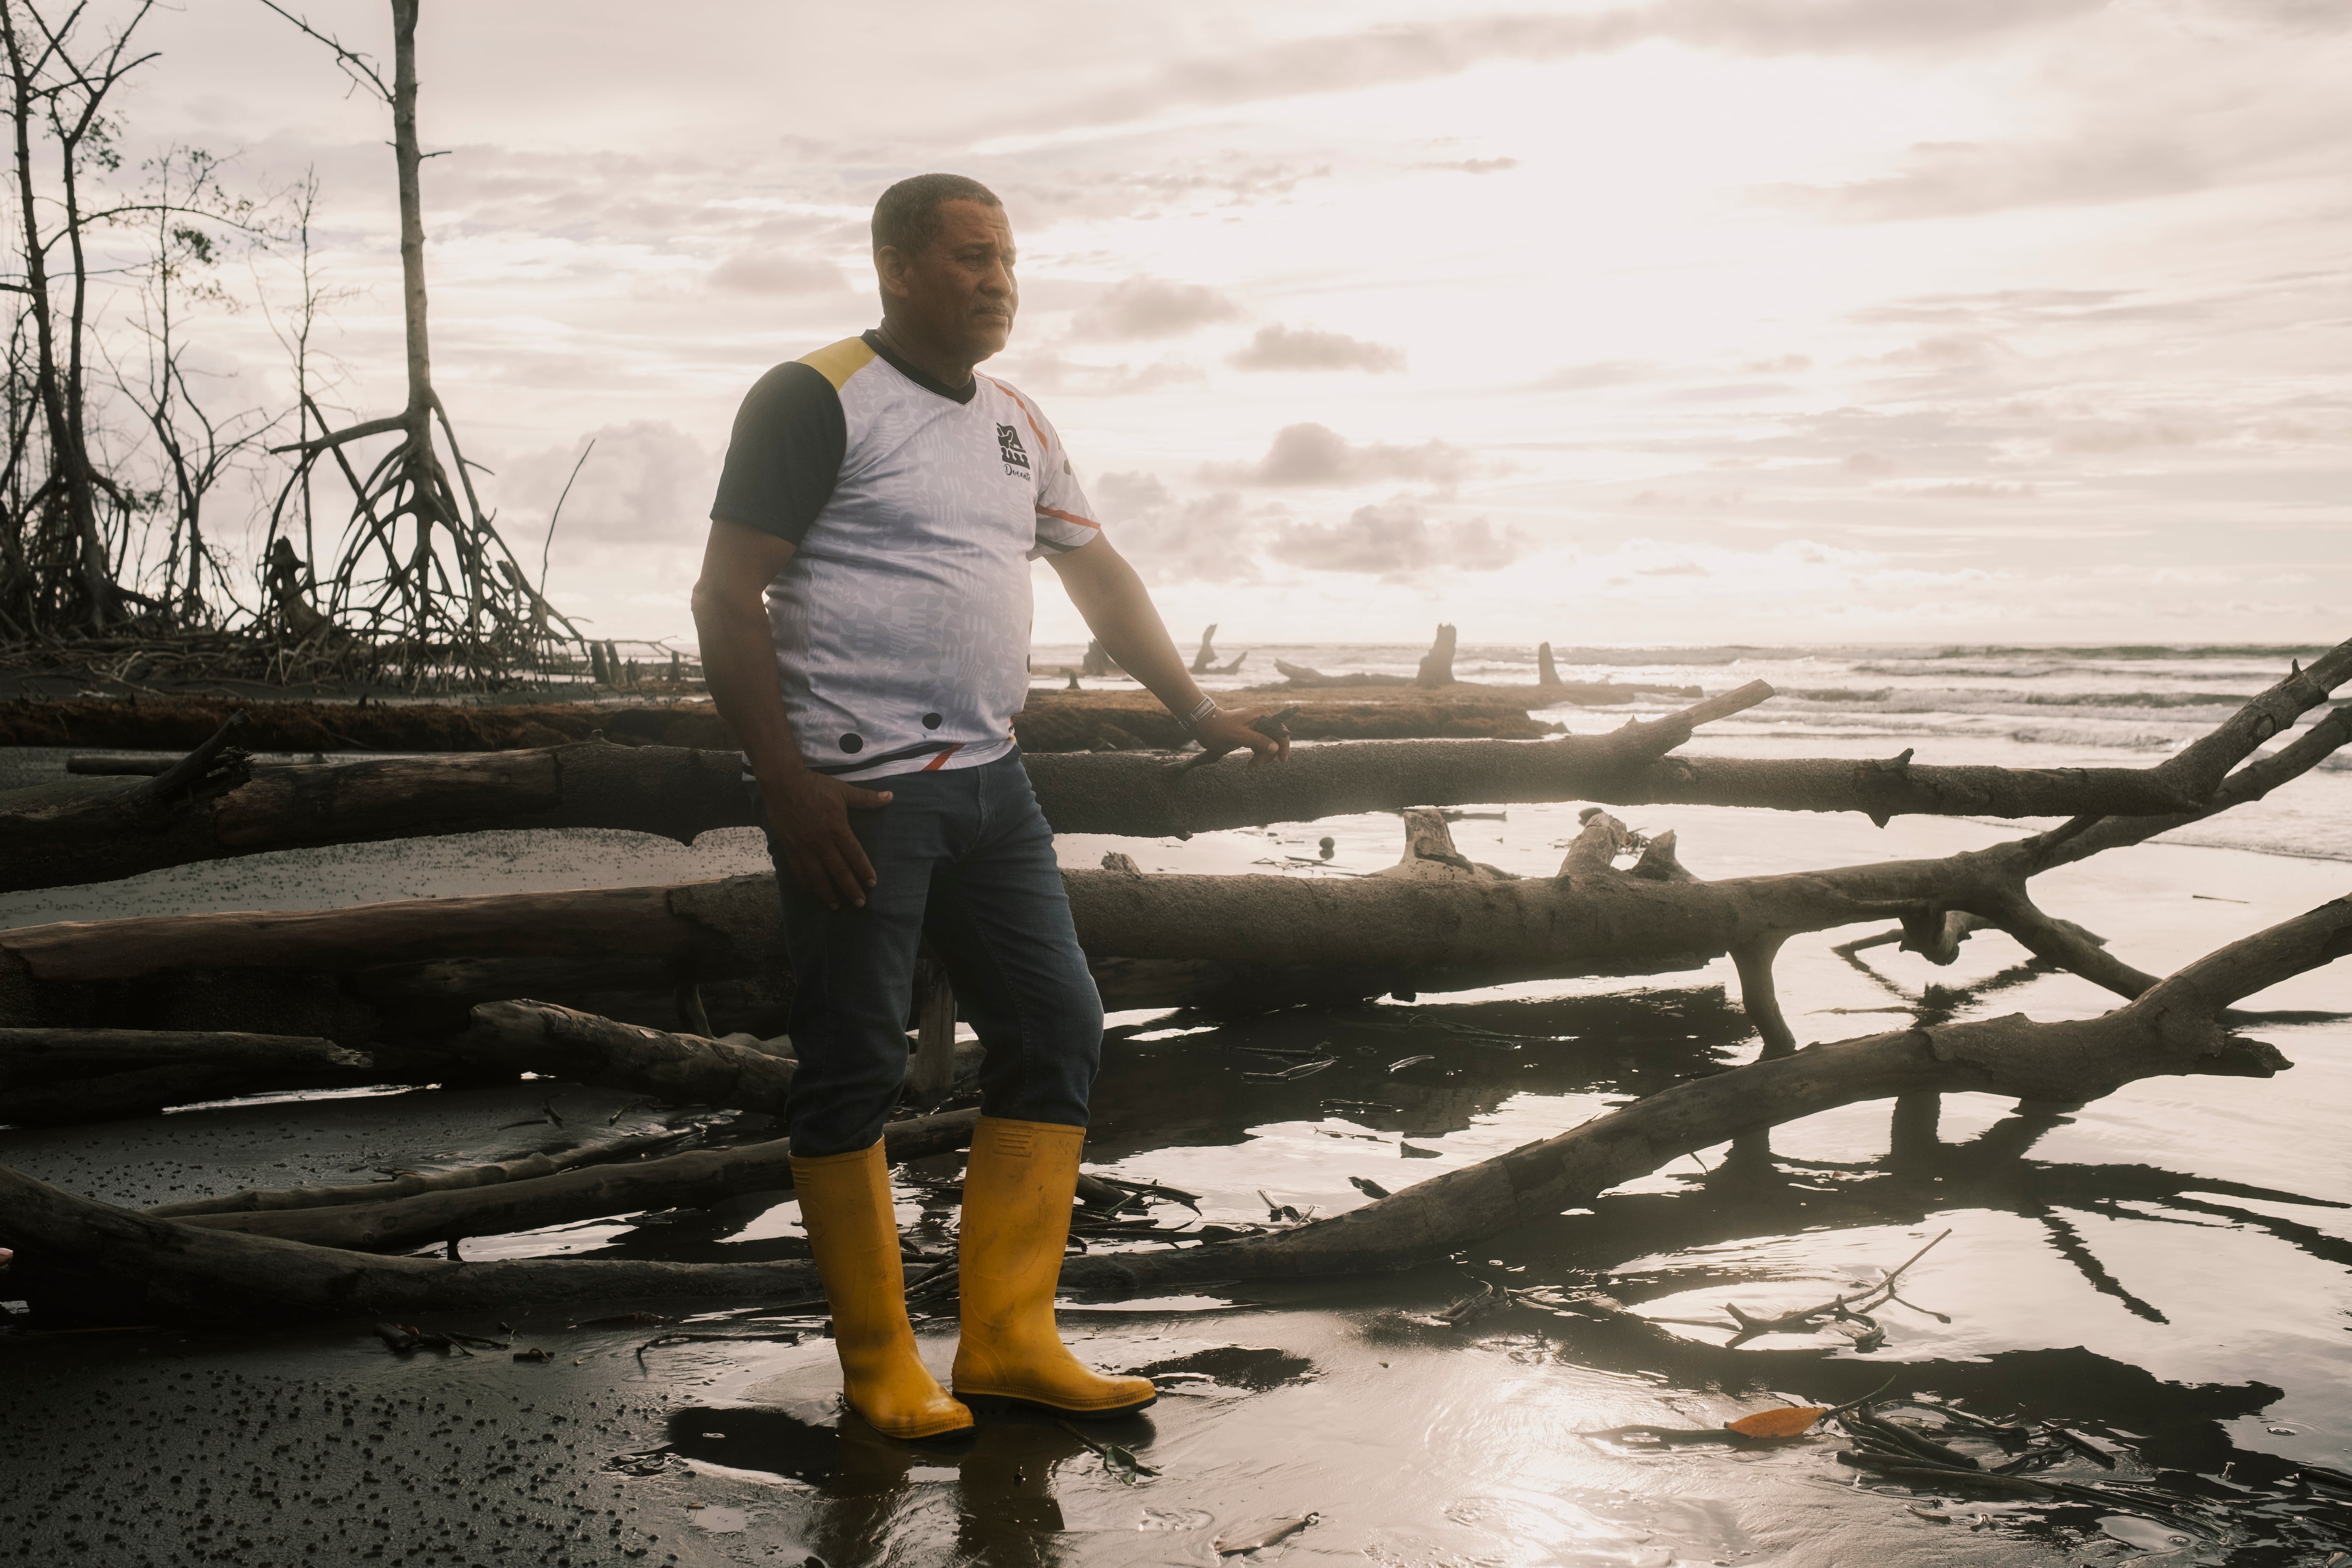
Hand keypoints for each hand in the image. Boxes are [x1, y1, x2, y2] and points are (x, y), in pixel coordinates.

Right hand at [761, 767, 893, 909]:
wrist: (783, 783)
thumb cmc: (815, 786)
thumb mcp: (843, 790)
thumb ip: (867, 798)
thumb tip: (890, 796)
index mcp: (837, 828)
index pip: (854, 855)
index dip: (864, 871)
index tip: (872, 884)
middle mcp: (821, 842)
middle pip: (838, 871)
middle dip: (850, 889)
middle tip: (860, 903)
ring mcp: (803, 847)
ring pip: (817, 876)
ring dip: (828, 893)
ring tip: (836, 906)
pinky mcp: (789, 848)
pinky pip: (798, 871)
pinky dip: (806, 884)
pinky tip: (812, 891)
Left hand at [1194, 707, 1289, 765]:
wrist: (1204, 726)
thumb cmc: (1220, 729)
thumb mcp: (1239, 735)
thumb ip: (1258, 740)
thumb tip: (1275, 747)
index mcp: (1262, 715)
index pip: (1280, 731)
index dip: (1283, 746)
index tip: (1282, 761)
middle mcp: (1262, 719)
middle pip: (1275, 741)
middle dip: (1267, 755)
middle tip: (1255, 765)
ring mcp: (1256, 727)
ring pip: (1268, 746)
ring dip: (1261, 758)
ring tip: (1251, 766)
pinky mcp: (1251, 734)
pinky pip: (1260, 747)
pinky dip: (1257, 756)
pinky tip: (1250, 763)